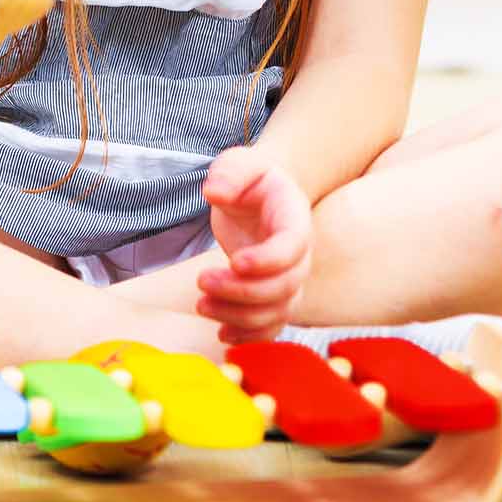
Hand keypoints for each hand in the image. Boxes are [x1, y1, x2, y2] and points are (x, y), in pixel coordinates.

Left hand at [196, 146, 312, 343]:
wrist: (263, 196)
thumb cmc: (251, 179)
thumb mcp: (239, 163)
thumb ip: (230, 173)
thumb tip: (215, 192)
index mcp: (295, 219)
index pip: (293, 246)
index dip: (268, 260)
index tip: (234, 261)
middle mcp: (299, 255)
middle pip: (284, 286)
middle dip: (243, 292)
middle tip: (202, 281)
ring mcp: (289, 279)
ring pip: (278, 312)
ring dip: (240, 317)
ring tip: (201, 305)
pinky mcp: (275, 297)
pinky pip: (272, 326)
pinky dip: (250, 337)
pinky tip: (222, 335)